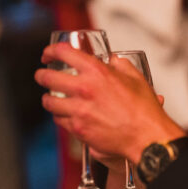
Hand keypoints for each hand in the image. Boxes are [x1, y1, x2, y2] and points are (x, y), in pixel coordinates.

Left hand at [36, 43, 180, 163]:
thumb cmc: (143, 111)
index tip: (49, 55)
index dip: (51, 52)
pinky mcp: (78, 128)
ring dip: (48, 98)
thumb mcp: (136, 78)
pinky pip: (59, 120)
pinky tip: (66, 115)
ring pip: (49, 102)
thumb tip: (113, 61)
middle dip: (42, 75)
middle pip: (47, 77)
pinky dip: (60, 117)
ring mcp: (79, 110)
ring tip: (51, 98)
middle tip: (43, 76)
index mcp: (97, 72)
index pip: (63, 53)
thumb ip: (121, 65)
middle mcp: (84, 89)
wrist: (146, 137)